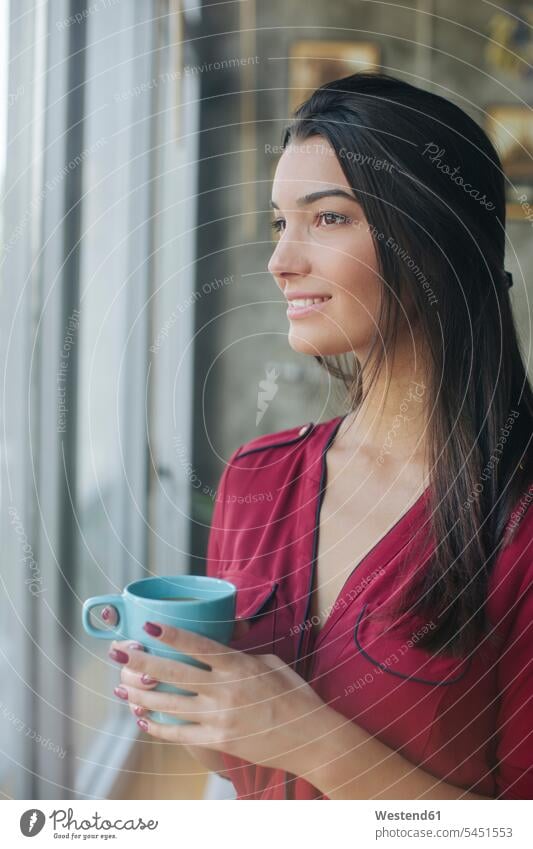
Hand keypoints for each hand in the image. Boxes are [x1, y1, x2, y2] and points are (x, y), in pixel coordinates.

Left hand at [103, 610, 329, 773]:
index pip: (197, 645)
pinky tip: (142, 719)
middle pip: (173, 673)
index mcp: (238, 665)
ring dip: (140, 694)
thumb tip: (219, 645)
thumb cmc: (294, 694)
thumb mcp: (270, 662)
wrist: (310, 737)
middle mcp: (224, 690)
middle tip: (116, 652)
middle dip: (140, 661)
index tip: (146, 626)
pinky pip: (179, 734)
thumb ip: (240, 654)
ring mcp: (219, 717)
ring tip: (119, 686)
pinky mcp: (218, 740)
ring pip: (169, 704)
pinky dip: (157, 727)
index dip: (170, 635)